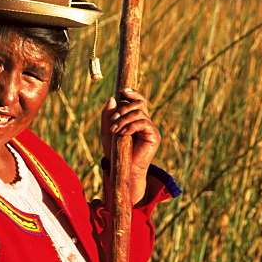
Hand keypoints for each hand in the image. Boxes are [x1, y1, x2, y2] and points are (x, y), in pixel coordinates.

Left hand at [101, 89, 160, 204]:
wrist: (123, 169)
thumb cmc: (115, 152)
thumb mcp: (107, 132)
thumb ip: (108, 116)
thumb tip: (112, 98)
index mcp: (136, 119)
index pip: (138, 100)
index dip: (133, 93)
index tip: (123, 92)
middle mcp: (145, 121)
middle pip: (139, 103)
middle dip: (124, 109)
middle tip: (113, 121)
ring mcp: (150, 128)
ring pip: (139, 112)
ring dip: (124, 119)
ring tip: (115, 130)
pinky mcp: (154, 135)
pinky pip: (144, 123)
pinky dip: (131, 126)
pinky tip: (123, 134)